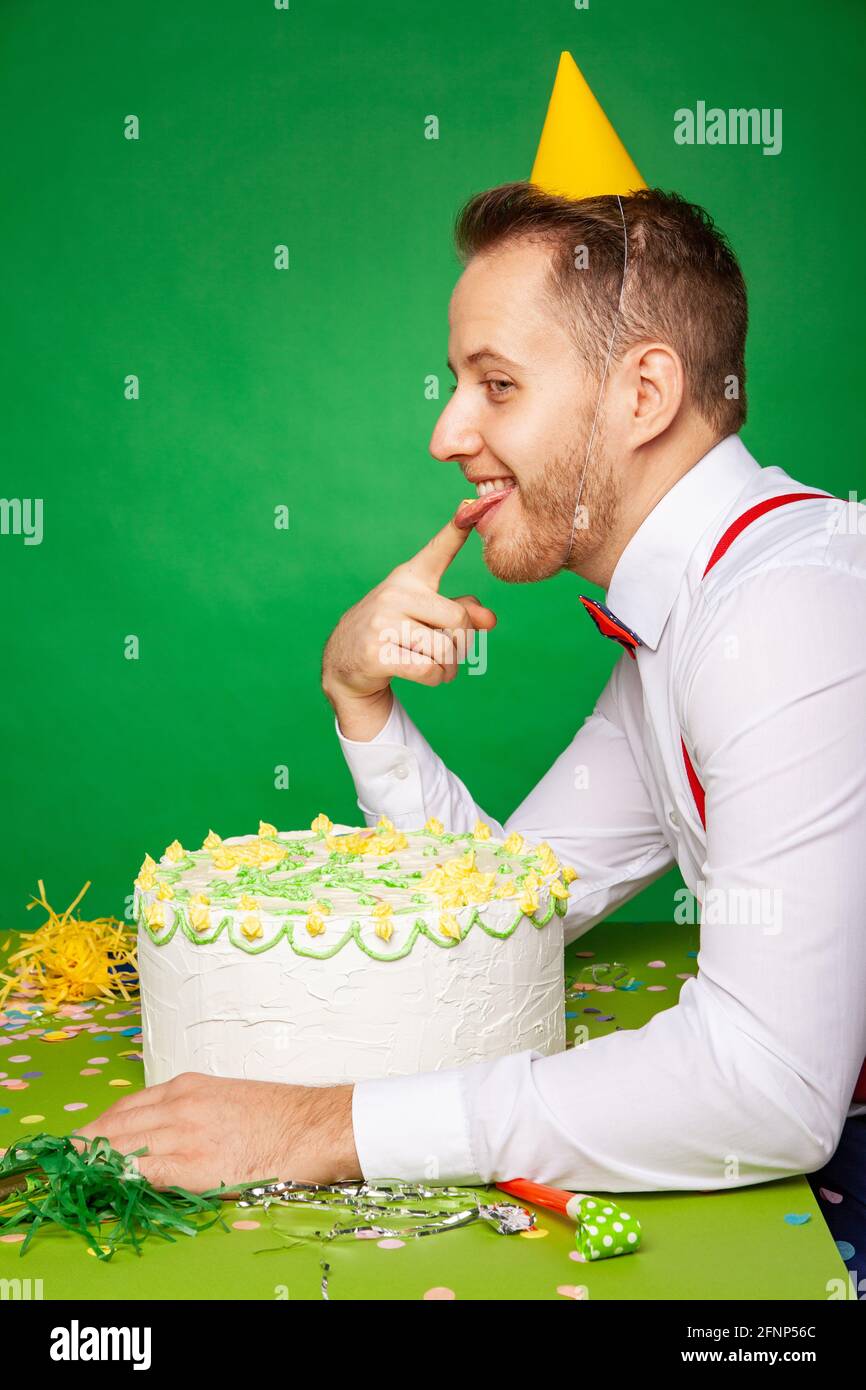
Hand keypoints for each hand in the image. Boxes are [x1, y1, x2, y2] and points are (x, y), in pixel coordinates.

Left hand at [72, 1072, 360, 1192]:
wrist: (316, 1126)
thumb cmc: (280, 1118)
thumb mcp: (226, 1102)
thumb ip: (192, 1115)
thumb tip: (165, 1139)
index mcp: (186, 1087)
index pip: (125, 1108)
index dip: (99, 1129)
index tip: (85, 1143)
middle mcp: (178, 1104)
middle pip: (114, 1126)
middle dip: (87, 1146)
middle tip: (70, 1163)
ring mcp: (184, 1133)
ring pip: (120, 1147)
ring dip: (95, 1163)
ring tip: (80, 1177)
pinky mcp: (194, 1163)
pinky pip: (142, 1172)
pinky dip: (119, 1179)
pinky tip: (108, 1186)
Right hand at [322, 512, 496, 714]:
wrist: (346, 660)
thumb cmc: (397, 631)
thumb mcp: (428, 615)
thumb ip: (463, 612)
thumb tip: (490, 620)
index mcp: (410, 577)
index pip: (438, 550)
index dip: (457, 529)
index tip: (471, 506)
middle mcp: (395, 592)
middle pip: (459, 620)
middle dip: (463, 644)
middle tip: (451, 652)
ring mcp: (382, 621)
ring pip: (445, 649)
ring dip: (451, 666)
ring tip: (440, 666)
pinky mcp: (376, 652)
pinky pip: (429, 670)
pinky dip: (438, 678)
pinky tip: (430, 675)